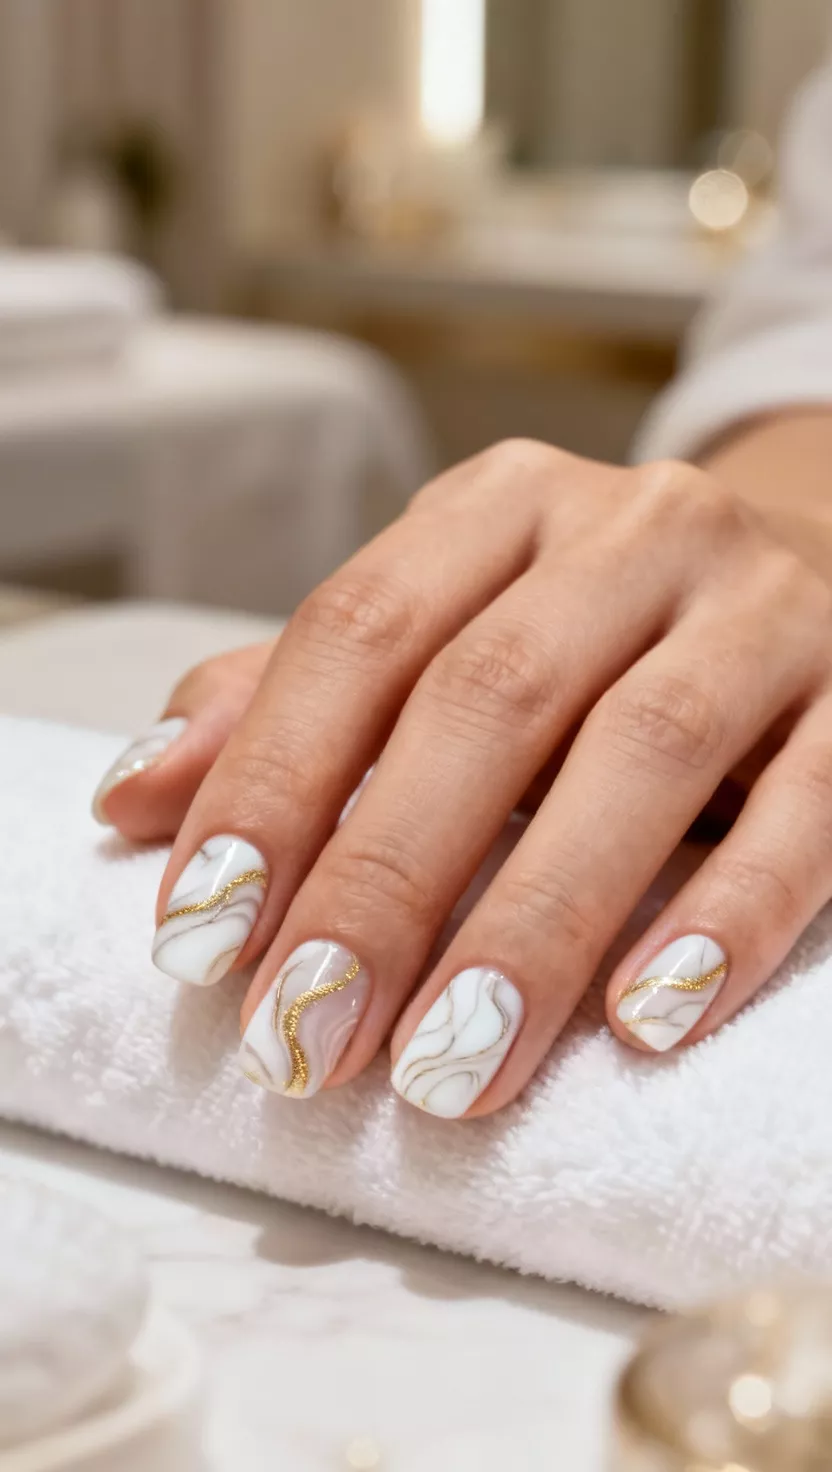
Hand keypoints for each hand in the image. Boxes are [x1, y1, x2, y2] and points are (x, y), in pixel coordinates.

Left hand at [94, 442, 831, 1117]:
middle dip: (386, 882)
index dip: (271, 781)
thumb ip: (291, 705)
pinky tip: (648, 1017)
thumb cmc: (584, 628)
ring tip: (450, 1067)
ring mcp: (760, 610)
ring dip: (535, 923)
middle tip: (311, 1033)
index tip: (204, 932)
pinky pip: (811, 807)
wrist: (794, 571)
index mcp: (497, 509)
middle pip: (488, 700)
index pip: (359, 631)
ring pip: (642, 755)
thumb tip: (137, 796)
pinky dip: (730, 913)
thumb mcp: (436, 633)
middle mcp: (629, 534)